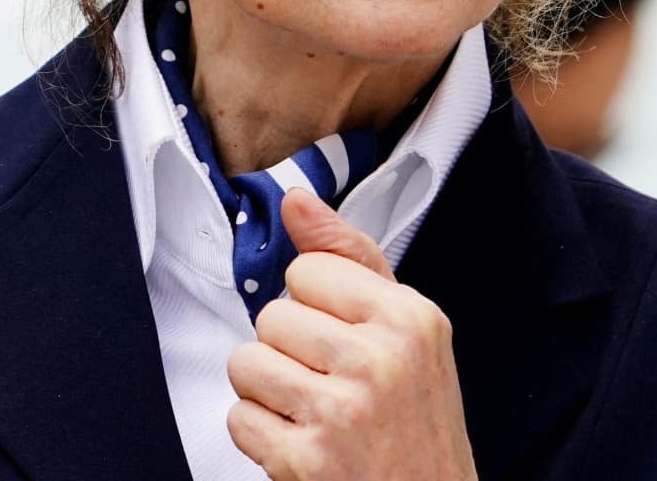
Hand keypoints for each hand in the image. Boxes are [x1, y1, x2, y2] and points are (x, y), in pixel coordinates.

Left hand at [225, 188, 477, 480]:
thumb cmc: (416, 424)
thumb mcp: (407, 332)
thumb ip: (349, 258)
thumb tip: (296, 201)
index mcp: (410, 319)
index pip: (307, 270)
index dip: (316, 308)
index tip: (345, 342)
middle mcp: (380, 361)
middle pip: (272, 316)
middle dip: (290, 353)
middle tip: (332, 387)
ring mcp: (342, 412)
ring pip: (246, 362)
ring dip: (268, 393)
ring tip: (313, 413)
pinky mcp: (307, 460)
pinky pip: (240, 418)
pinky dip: (262, 437)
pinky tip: (303, 445)